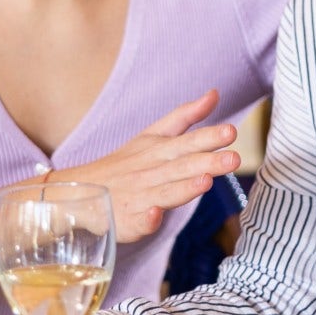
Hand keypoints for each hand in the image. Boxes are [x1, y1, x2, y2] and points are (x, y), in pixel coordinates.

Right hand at [59, 90, 240, 242]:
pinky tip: (155, 215)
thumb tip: (214, 93)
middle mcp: (152, 171)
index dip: (209, 137)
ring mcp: (140, 196)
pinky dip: (147, 218)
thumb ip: (186, 116)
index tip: (231, 132)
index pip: (187, 141)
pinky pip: (139, 220)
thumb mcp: (153, 135)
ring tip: (205, 181)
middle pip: (182, 166)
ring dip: (184, 187)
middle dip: (207, 162)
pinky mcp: (130, 220)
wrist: (82, 192)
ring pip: (165, 192)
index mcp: (159, 149)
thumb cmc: (126, 164)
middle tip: (234, 159)